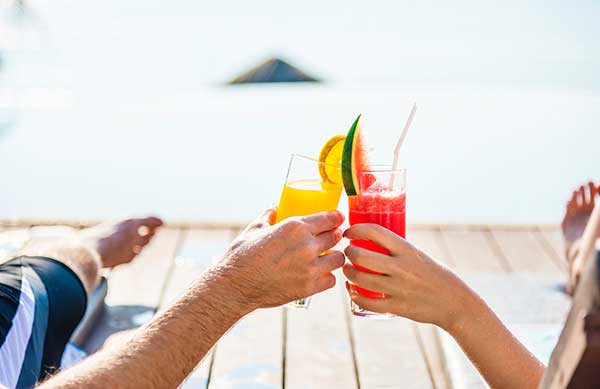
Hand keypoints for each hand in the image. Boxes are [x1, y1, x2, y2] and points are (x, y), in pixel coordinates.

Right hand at [215, 208, 345, 309]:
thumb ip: (268, 216)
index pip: (330, 219)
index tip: (337, 219)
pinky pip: (331, 280)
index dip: (336, 218)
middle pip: (336, 237)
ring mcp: (309, 268)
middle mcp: (306, 246)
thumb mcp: (254, 228)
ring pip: (338, 259)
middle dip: (334, 235)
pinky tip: (318, 274)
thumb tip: (274, 208)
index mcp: (295, 227)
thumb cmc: (242, 255)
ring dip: (333, 257)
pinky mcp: (309, 287)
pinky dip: (326, 277)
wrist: (235, 285)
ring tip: (325, 257)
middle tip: (330, 238)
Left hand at [342, 224, 477, 330]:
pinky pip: (368, 302)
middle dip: (349, 253)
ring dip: (349, 273)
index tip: (349, 232)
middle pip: (361, 256)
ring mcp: (398, 288)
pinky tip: (353, 291)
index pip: (375, 232)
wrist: (455, 303)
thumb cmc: (435, 276)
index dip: (356, 229)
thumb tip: (373, 241)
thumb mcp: (418, 255)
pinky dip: (355, 296)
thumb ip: (397, 250)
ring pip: (360, 279)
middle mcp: (402, 267)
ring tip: (348, 270)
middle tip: (348, 253)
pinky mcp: (397, 307)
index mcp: (407, 250)